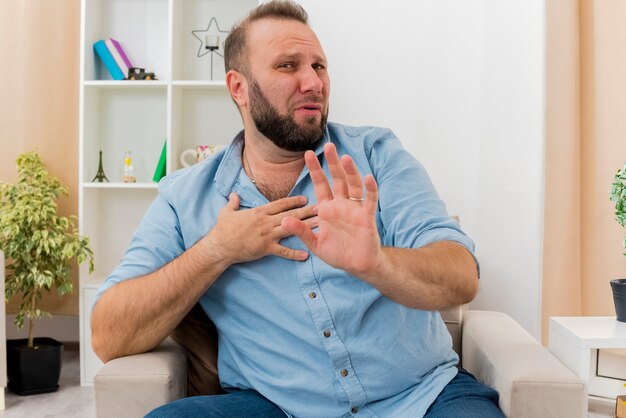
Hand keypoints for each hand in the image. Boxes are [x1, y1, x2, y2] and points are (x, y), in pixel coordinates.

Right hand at [203, 194, 317, 265]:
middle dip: (306, 211)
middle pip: (290, 214)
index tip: (305, 199)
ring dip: (306, 227)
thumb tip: (234, 195)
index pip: (280, 204)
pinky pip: (283, 251)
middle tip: (321, 208)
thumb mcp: (226, 212)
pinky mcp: (266, 248)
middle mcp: (266, 221)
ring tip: (320, 225)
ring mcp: (267, 235)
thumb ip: (233, 203)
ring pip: (291, 229)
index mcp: (259, 212)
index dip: (293, 201)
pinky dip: (295, 254)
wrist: (220, 246)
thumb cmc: (222, 229)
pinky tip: (306, 255)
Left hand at [281, 143, 382, 277]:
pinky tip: (368, 178)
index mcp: (326, 209)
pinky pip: (370, 200)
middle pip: (337, 179)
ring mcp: (355, 208)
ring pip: (353, 185)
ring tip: (345, 158)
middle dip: (332, 163)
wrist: (357, 265)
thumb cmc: (337, 253)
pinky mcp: (367, 216)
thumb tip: (284, 220)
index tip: (307, 154)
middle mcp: (341, 204)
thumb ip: (301, 231)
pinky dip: (370, 189)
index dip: (315, 170)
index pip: (320, 184)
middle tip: (328, 145)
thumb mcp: (315, 243)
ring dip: (350, 172)